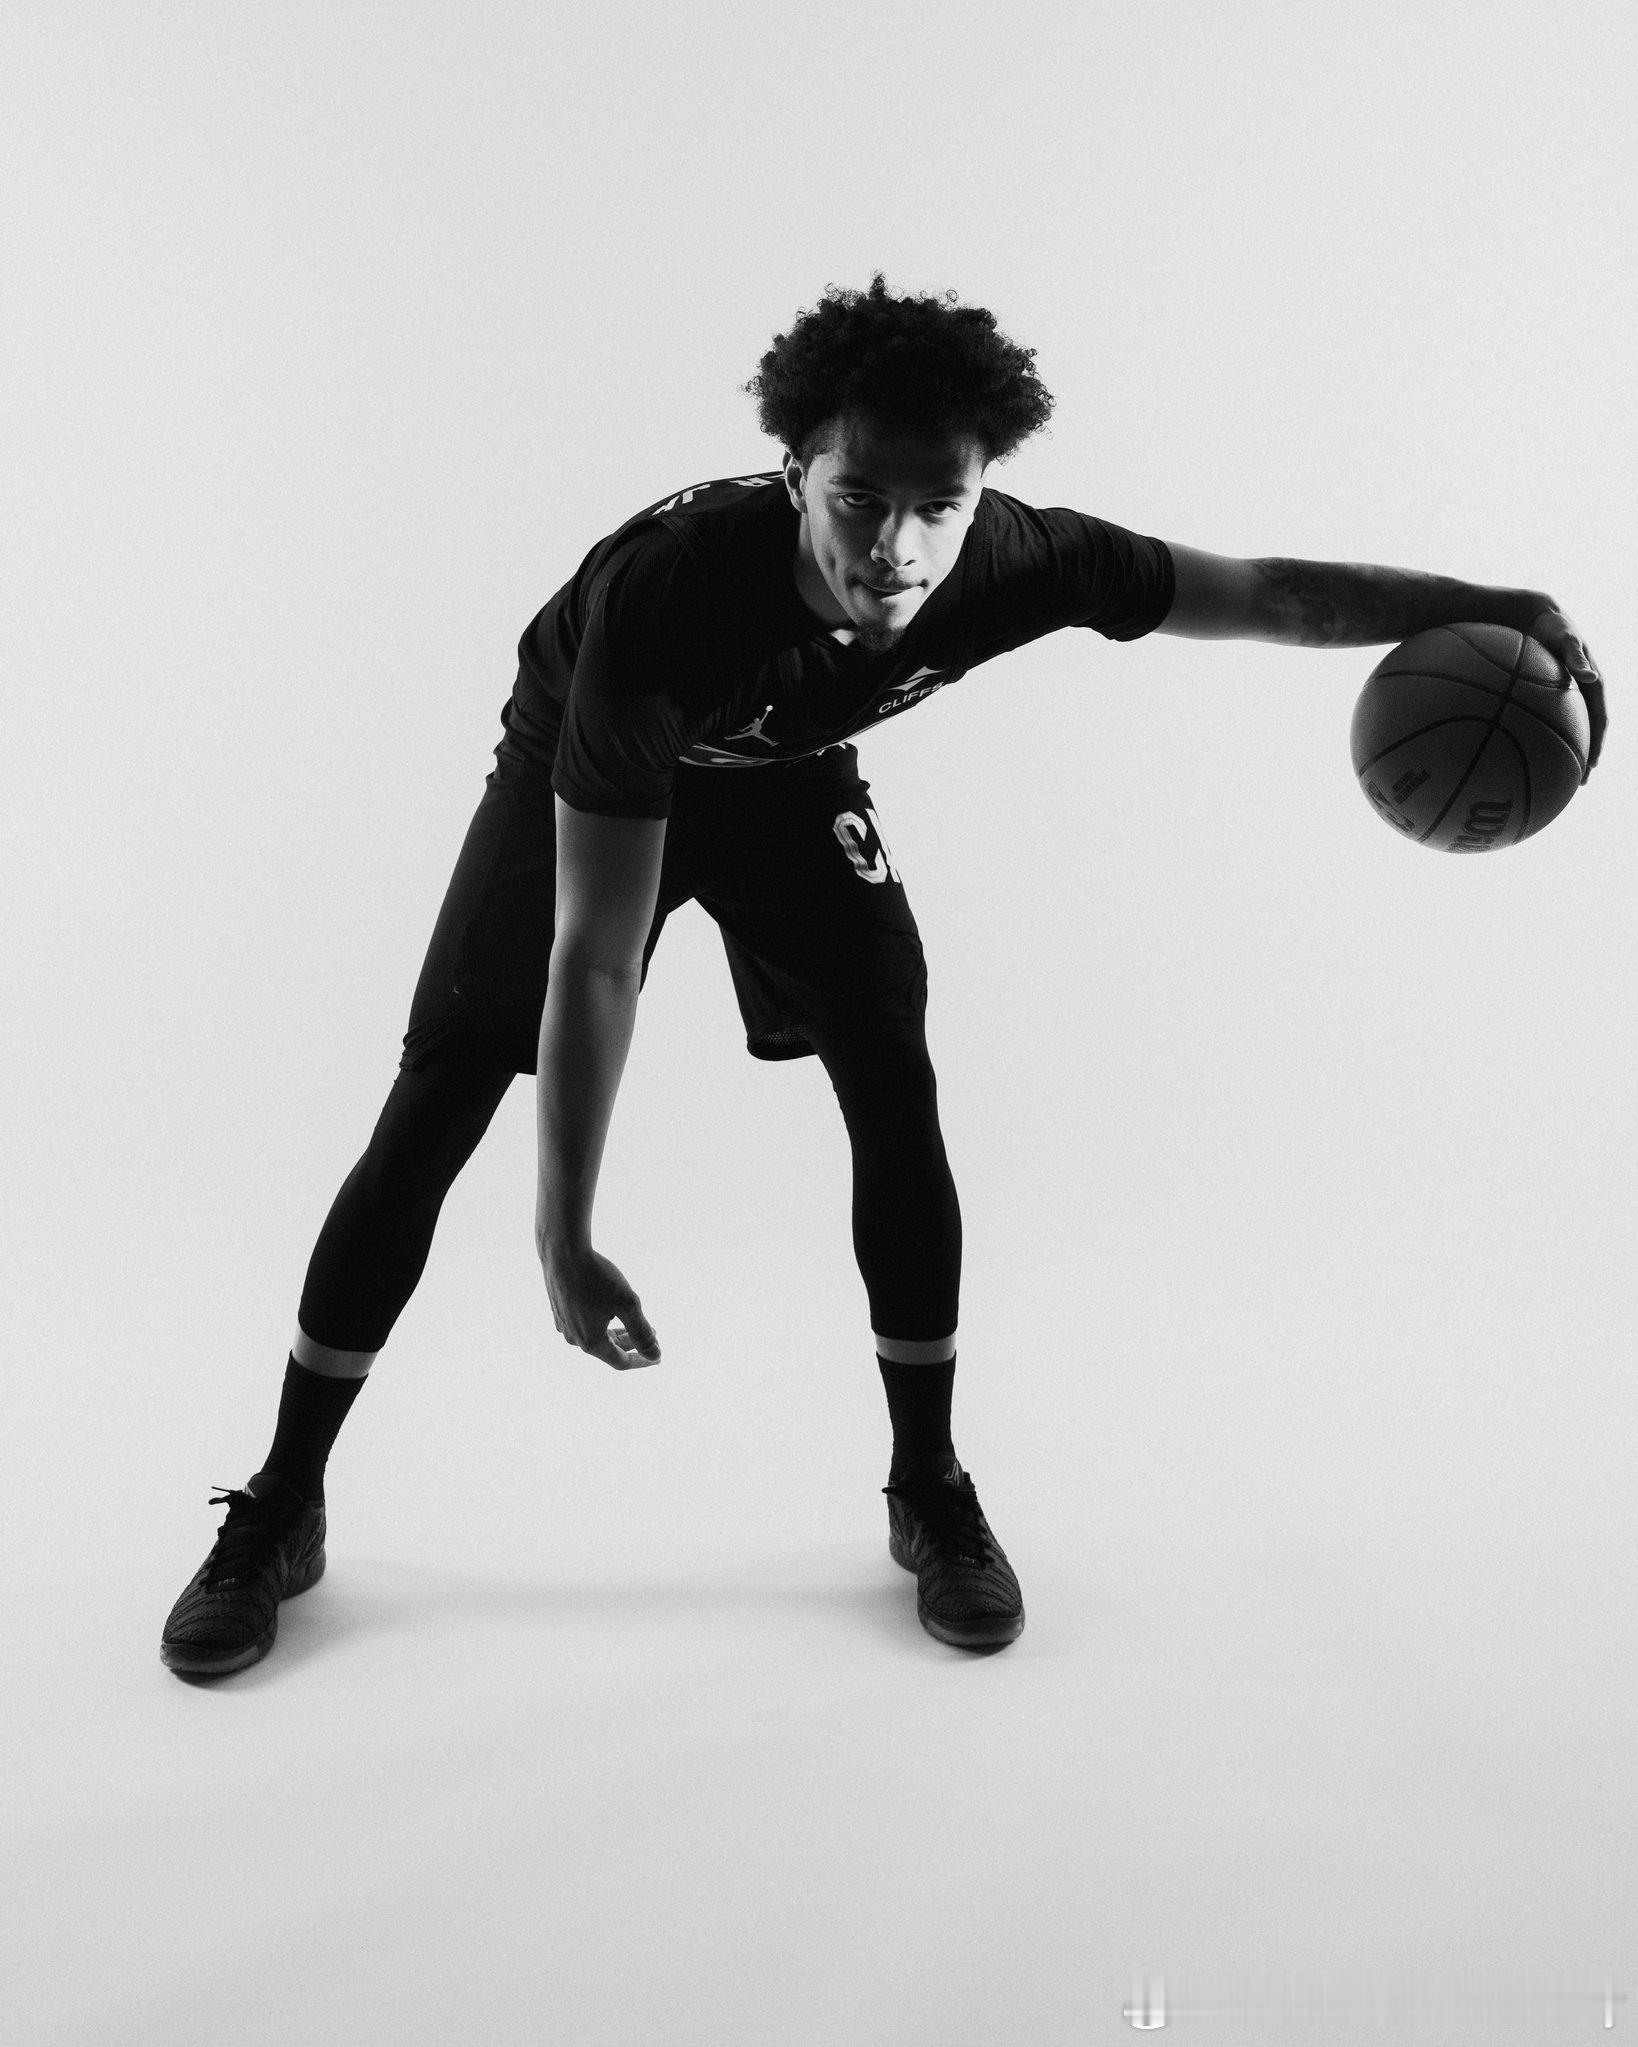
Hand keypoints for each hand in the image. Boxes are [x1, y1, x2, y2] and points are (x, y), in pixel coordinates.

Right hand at [538, 1239, 660, 1369]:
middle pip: (608, 1348)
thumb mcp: (627, 1304)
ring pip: (595, 1335)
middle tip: (651, 1333)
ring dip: (617, 1331)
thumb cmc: (597, 1276)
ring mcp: (563, 1324)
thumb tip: (655, 1355)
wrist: (563, 1251)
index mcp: (590, 1342)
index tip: (657, 1356)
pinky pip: (584, 1323)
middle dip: (631, 1342)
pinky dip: (601, 1321)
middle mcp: (573, 1338)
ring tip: (633, 1321)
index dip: (642, 1360)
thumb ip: (642, 1332)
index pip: (621, 1361)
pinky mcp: (559, 1309)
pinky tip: (608, 1309)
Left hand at [1528, 603, 1606, 782]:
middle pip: (1585, 729)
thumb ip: (1576, 656)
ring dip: (1563, 748)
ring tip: (1553, 773)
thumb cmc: (1552, 626)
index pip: (1599, 718)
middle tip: (1578, 780)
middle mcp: (1579, 692)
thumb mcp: (1566, 637)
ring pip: (1566, 726)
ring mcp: (1563, 694)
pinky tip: (1520, 749)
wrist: (1536, 614)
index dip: (1597, 742)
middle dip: (1583, 754)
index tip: (1592, 765)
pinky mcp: (1547, 692)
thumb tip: (1589, 675)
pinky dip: (1538, 734)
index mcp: (1591, 684)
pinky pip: (1545, 718)